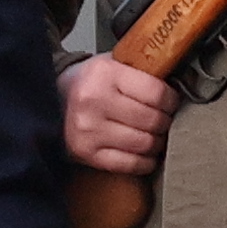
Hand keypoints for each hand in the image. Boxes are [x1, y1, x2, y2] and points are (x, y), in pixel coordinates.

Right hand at [62, 54, 173, 174]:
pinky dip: (145, 161)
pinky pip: (129, 164)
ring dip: (157, 142)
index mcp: (105, 74)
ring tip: (155, 136)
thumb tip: (177, 84)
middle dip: (165, 122)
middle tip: (165, 120)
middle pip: (152, 120)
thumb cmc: (87, 82)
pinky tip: (146, 154)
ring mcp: (90, 131)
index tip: (172, 102)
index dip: (171, 100)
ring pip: (144, 144)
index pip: (156, 93)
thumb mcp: (110, 63)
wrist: (48, 99)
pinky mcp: (87, 154)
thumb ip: (139, 72)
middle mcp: (95, 102)